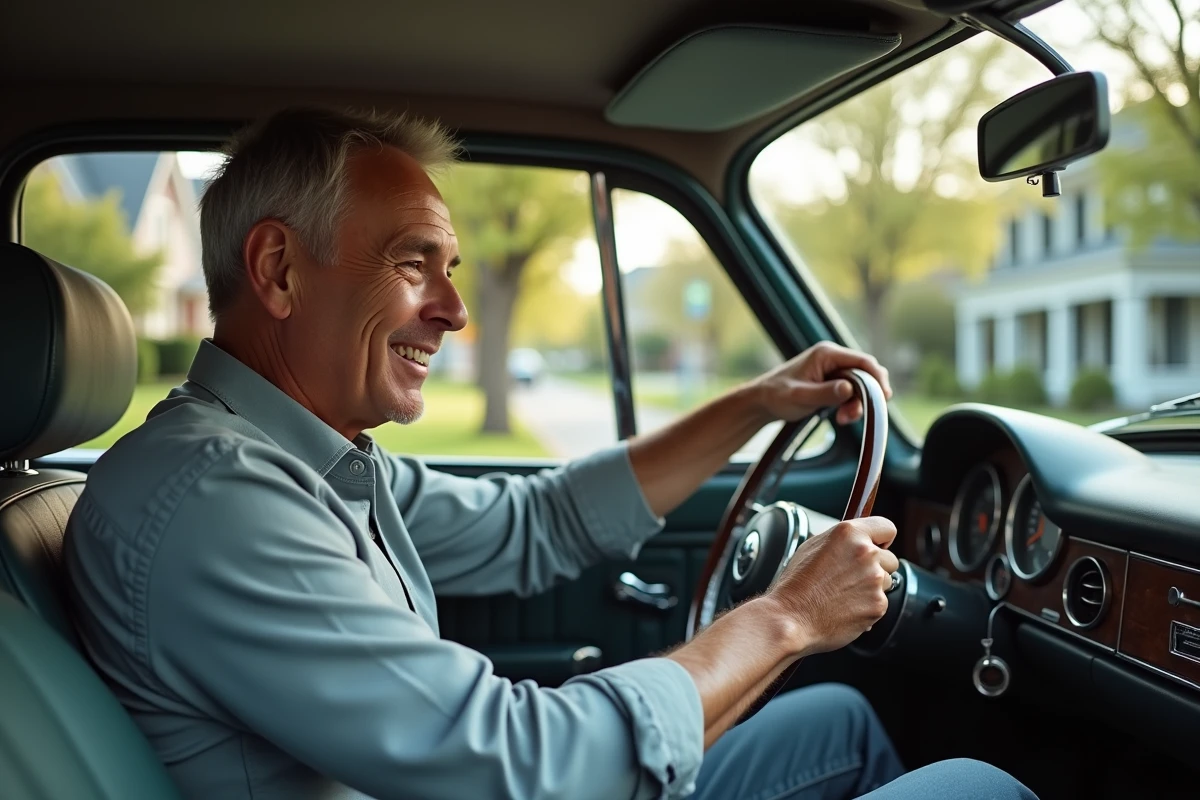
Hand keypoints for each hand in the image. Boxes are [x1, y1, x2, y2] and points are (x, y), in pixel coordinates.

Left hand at [750, 342, 891, 425]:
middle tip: (853, 415)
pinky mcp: (833, 382)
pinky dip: (850, 406)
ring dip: (857, 404)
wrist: (763, 402)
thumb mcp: (800, 396)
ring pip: (860, 386)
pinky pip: (852, 393)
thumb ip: (825, 393)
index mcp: (827, 354)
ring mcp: (834, 370)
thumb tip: (850, 389)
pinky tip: (841, 417)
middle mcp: (833, 358)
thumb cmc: (777, 395)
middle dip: (866, 396)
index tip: (885, 397)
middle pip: (865, 374)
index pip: (863, 361)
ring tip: (843, 419)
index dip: (877, 378)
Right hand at [766, 516, 899, 655]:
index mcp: (849, 533)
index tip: (879, 546)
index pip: (887, 528)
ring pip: (886, 582)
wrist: (791, 617)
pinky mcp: (878, 604)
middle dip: (876, 567)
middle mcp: (866, 553)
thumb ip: (841, 541)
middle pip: (890, 558)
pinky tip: (845, 607)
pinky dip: (867, 606)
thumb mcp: (812, 547)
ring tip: (844, 594)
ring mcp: (874, 579)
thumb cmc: (796, 584)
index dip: (882, 539)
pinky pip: (880, 603)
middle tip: (852, 578)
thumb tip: (855, 542)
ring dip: (872, 588)